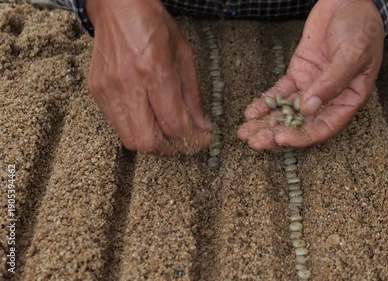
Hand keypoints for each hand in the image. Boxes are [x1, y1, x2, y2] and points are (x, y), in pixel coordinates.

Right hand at [86, 0, 211, 154]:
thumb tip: (203, 127)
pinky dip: (134, 127)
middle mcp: (129, 84)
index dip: (191, 139)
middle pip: (147, 141)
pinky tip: (146, 116)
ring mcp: (109, 89)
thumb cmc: (154, 26)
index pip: (173, 125)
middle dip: (168, 149)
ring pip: (129, 138)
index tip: (200, 140)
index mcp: (155, 71)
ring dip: (151, 142)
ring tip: (165, 133)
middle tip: (180, 144)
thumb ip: (193, 96)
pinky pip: (116, 124)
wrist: (117, 7)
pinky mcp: (96, 91)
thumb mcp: (184, 56)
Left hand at [238, 0, 383, 149]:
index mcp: (348, 100)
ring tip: (245, 133)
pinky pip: (279, 92)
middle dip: (276, 134)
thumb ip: (332, 81)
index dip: (302, 136)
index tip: (281, 138)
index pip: (324, 127)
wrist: (348, 1)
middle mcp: (328, 98)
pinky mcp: (297, 74)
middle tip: (254, 141)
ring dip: (266, 123)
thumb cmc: (361, 27)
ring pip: (287, 111)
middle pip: (300, 124)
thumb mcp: (352, 53)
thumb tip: (310, 108)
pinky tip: (250, 111)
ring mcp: (311, 87)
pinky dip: (265, 102)